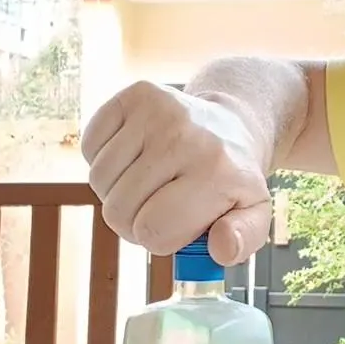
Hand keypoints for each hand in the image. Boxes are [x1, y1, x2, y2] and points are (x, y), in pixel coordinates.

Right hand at [80, 81, 270, 262]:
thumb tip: (221, 249)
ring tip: (148, 182)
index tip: (175, 227)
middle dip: (133, 221)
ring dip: (116, 192)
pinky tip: (135, 156)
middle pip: (118, 210)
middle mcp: (185, 137)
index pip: (152, 230)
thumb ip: (242, 241)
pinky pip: (90, 146)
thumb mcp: (253, 216)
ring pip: (99, 180)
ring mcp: (158, 111)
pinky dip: (103, 159)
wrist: (232, 124)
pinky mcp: (135, 94)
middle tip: (158, 206)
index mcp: (217, 173)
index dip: (157, 240)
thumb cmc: (234, 179)